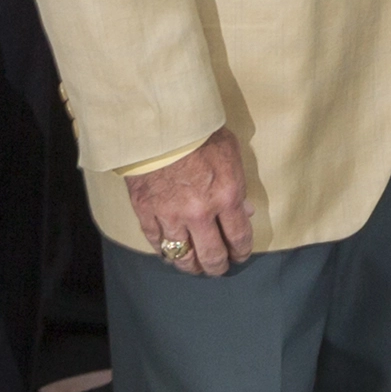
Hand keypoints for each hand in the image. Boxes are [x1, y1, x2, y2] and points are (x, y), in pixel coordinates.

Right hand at [127, 128, 255, 276]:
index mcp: (226, 196)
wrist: (159, 122)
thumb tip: (244, 212)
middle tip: (218, 269)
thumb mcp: (231, 153)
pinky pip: (157, 242)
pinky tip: (170, 254)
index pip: (238, 238)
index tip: (240, 255)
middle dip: (218, 267)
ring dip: (191, 266)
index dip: (241, 252)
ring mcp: (171, 215)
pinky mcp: (146, 211)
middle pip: (212, 255)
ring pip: (182, 255)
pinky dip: (164, 251)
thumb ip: (238, 185)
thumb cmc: (199, 131)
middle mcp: (200, 212)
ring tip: (195, 267)